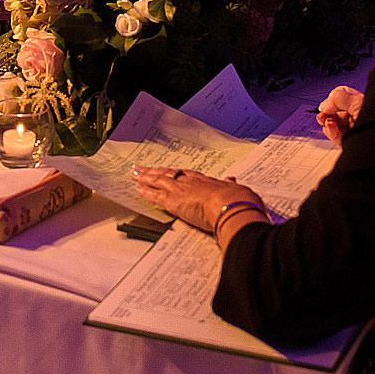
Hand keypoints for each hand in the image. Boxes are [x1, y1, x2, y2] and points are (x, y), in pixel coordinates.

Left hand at [132, 166, 262, 233]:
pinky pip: (155, 195)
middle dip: (156, 171)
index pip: (187, 175)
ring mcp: (181, 190)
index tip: (170, 171)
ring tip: (134, 174)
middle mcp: (192, 183)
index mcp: (207, 181)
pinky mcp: (174, 201)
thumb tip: (231, 180)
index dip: (177, 173)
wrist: (233, 205)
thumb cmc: (239, 201)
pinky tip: (137, 188)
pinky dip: (146, 191)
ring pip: (158, 180)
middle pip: (169, 174)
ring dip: (145, 177)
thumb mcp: (237, 191)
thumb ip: (231, 187)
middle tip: (144, 168)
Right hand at [316, 86, 363, 146]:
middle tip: (323, 114)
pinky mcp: (350, 143)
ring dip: (328, 122)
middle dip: (328, 112)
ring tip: (329, 121)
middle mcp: (360, 116)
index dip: (334, 99)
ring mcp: (355, 129)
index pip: (345, 96)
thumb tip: (325, 105)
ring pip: (334, 124)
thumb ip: (340, 97)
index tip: (329, 104)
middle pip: (337, 110)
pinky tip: (330, 126)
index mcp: (365, 104)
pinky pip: (335, 136)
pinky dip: (330, 131)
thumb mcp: (358, 103)